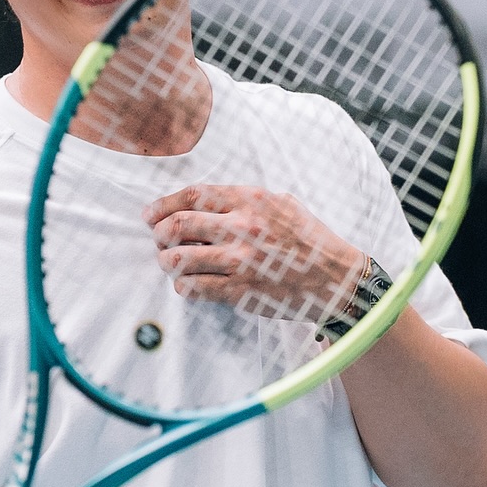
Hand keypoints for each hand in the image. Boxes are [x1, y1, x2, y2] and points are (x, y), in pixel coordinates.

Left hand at [144, 185, 364, 325]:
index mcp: (250, 200)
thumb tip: (200, 202)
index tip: (151, 214)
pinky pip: (192, 287)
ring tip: (171, 262)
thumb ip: (242, 200)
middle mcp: (242, 228)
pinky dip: (183, 285)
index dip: (163, 204)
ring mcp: (240, 261)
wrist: (336, 277)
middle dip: (159, 234)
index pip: (192, 195)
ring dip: (167, 261)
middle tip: (160, 240)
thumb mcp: (280, 204)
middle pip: (177, 225)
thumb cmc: (308, 239)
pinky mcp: (240, 291)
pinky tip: (190, 283)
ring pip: (178, 259)